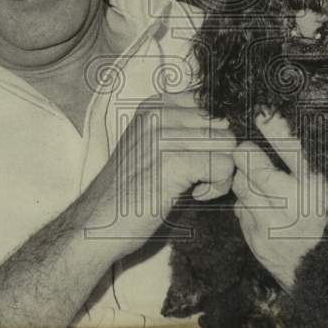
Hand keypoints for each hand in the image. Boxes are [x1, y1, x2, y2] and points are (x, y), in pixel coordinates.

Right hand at [89, 91, 237, 255]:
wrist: (97, 222)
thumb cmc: (130, 190)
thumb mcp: (155, 146)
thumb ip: (186, 129)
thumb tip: (229, 125)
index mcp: (155, 104)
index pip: (213, 104)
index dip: (215, 133)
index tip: (196, 155)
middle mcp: (158, 112)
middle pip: (224, 125)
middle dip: (220, 154)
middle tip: (196, 178)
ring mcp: (164, 135)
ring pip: (227, 145)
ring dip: (220, 172)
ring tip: (194, 187)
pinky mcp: (172, 162)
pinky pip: (223, 165)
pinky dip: (216, 186)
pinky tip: (194, 195)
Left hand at [232, 112, 327, 292]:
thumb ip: (307, 163)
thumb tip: (279, 125)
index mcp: (319, 188)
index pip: (292, 149)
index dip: (275, 129)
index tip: (262, 114)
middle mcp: (294, 205)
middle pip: (251, 164)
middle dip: (248, 154)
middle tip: (250, 152)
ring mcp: (271, 224)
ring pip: (240, 185)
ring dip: (246, 180)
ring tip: (263, 185)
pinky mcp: (257, 240)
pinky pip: (241, 210)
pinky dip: (248, 206)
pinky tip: (264, 210)